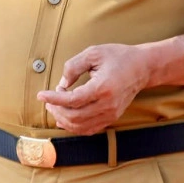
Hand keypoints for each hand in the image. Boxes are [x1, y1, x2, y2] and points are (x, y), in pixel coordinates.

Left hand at [36, 44, 150, 134]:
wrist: (142, 67)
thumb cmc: (118, 57)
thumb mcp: (94, 53)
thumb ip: (73, 66)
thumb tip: (61, 83)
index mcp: (103, 88)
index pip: (73, 100)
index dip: (54, 98)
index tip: (41, 95)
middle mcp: (108, 105)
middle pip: (74, 117)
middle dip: (56, 109)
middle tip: (48, 99)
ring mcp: (111, 114)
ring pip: (80, 126)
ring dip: (63, 119)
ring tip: (54, 107)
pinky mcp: (112, 118)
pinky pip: (89, 129)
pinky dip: (74, 126)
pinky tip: (65, 117)